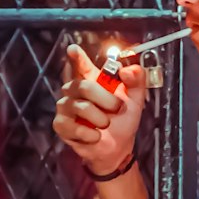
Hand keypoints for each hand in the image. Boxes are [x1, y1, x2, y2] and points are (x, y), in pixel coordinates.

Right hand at [53, 43, 147, 175]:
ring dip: (100, 118)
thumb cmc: (122, 121)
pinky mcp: (61, 125)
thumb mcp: (135, 100)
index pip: (81, 65)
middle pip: (83, 85)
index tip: (73, 50)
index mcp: (92, 81)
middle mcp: (75, 91)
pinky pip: (72, 125)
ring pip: (81, 106)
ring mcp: (66, 107)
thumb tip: (128, 69)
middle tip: (117, 108)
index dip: (77, 57)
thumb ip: (136, 81)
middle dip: (105, 98)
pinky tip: (95, 136)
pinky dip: (89, 134)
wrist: (117, 148)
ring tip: (106, 124)